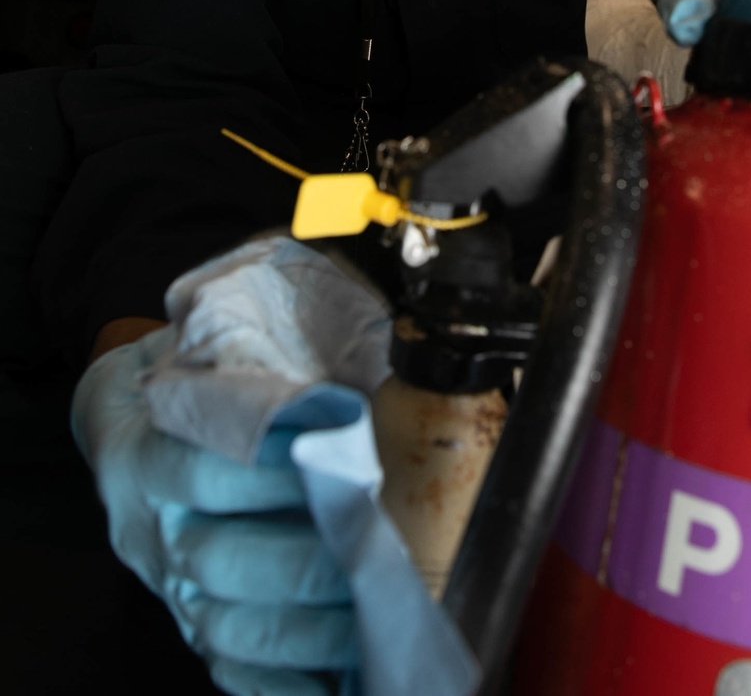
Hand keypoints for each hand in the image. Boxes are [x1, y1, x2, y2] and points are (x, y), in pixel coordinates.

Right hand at [72, 327, 355, 695]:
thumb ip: (255, 356)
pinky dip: (280, 684)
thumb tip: (343, 362)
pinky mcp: (183, 622)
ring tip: (369, 610)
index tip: (336, 458)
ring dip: (305, 626)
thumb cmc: (183, 374)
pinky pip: (227, 670)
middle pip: (217, 560)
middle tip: (371, 545)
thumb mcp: (201, 345)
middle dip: (303, 560)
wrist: (121, 416)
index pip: (201, 471)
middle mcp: (146, 528)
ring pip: (225, 625)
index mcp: (143, 454)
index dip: (269, 470)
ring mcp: (163, 584)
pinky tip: (333, 678)